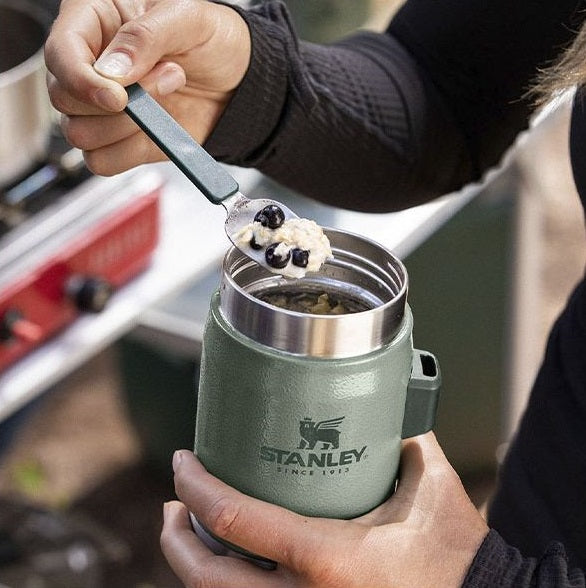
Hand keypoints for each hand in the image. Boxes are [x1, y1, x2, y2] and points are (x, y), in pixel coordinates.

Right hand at [44, 0, 250, 174]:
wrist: (239, 79)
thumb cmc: (212, 38)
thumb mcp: (187, 17)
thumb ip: (145, 37)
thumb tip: (111, 72)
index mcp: (93, 21)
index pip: (60, 54)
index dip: (81, 80)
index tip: (118, 96)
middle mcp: (90, 66)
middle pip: (64, 100)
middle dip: (121, 101)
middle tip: (168, 75)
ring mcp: (102, 107)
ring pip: (81, 135)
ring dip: (129, 125)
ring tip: (169, 93)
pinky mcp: (121, 141)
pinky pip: (102, 162)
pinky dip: (130, 152)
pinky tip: (158, 128)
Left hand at [161, 432, 488, 587]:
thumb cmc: (455, 551)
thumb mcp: (428, 484)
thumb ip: (400, 433)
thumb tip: (382, 398)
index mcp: (328, 559)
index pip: (234, 522)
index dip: (196, 487)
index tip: (182, 462)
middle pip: (206, 580)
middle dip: (175, 536)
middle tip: (173, 501)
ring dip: (192, 566)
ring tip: (187, 529)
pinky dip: (225, 586)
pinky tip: (228, 563)